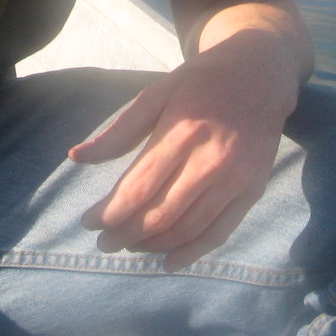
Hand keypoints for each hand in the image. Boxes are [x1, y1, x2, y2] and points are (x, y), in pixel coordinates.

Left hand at [71, 0, 308, 270]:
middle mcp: (211, 160)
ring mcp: (236, 178)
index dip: (111, 212)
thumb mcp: (156, 94)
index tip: (89, 223)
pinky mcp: (253, 191)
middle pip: (161, 213)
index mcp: (182, 131)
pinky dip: (192, 253)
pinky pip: (220, 232)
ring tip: (129, 247)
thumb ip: (119, 131)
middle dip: (126, 234)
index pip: (140, 187)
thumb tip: (76, 157)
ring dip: (153, 245)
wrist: (259, 74)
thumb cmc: (200, 83)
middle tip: (104, 242)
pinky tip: (168, 261)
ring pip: (188, 228)